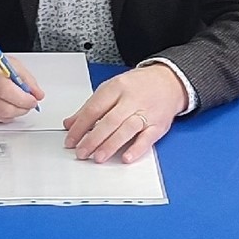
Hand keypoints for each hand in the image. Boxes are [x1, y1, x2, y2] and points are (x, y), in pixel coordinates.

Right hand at [0, 49, 43, 123]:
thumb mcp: (7, 61)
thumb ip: (25, 77)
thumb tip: (37, 94)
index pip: (4, 89)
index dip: (22, 98)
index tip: (32, 100)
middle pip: (2, 107)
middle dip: (21, 108)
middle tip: (28, 104)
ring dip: (14, 113)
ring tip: (17, 103)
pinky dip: (3, 115)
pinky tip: (4, 105)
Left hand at [63, 63, 182, 163]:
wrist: (169, 81)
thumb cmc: (138, 86)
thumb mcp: (112, 89)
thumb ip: (90, 107)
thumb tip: (70, 124)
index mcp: (116, 87)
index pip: (94, 108)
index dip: (80, 126)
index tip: (70, 140)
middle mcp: (131, 99)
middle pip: (109, 121)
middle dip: (92, 139)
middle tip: (81, 153)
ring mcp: (146, 112)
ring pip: (126, 129)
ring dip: (110, 145)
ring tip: (98, 157)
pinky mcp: (158, 125)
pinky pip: (147, 138)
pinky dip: (137, 148)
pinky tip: (126, 157)